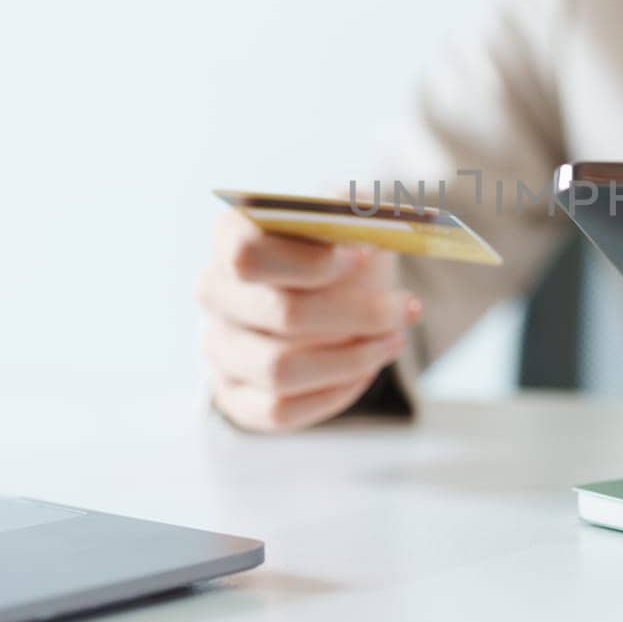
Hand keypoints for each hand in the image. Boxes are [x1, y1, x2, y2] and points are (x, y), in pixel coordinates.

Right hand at [197, 211, 421, 431]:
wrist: (328, 291)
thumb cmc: (337, 248)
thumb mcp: (349, 215)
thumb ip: (356, 210)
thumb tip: (369, 221)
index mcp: (231, 238)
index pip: (248, 254)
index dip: (310, 262)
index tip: (363, 257)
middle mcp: (215, 293)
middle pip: (280, 315)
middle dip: (357, 315)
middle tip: (407, 307)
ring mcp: (218, 348)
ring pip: (280, 371)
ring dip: (353, 358)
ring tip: (394, 339)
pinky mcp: (233, 394)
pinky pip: (280, 411)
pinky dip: (334, 393)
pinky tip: (367, 369)